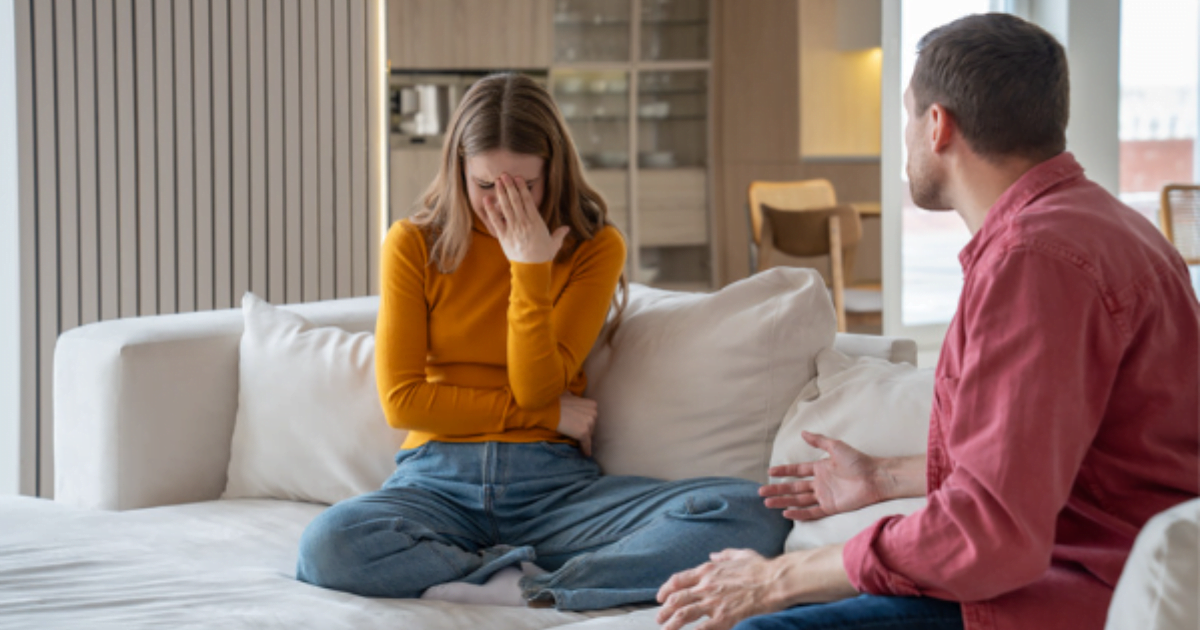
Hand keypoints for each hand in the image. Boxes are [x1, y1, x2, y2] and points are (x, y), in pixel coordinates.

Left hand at [479, 174, 569, 263]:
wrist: (532, 269)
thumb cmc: (543, 256)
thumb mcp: (554, 243)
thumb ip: (560, 234)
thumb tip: (567, 228)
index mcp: (536, 222)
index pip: (528, 201)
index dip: (522, 188)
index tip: (518, 178)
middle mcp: (524, 223)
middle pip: (515, 200)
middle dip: (509, 186)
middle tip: (504, 174)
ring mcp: (513, 229)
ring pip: (506, 207)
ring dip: (501, 193)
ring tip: (497, 182)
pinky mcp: (504, 236)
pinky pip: (496, 221)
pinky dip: (491, 210)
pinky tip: (486, 199)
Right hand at [556, 392, 596, 455]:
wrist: (547, 409)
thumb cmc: (555, 402)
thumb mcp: (569, 395)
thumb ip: (575, 399)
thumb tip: (572, 398)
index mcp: (592, 404)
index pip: (592, 417)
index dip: (585, 421)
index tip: (579, 424)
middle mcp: (594, 413)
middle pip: (592, 427)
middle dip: (585, 429)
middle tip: (574, 430)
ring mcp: (589, 423)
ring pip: (589, 435)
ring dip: (583, 438)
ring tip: (575, 438)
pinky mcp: (583, 433)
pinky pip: (586, 444)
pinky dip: (586, 449)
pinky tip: (586, 454)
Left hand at [657, 545, 857, 629]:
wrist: (775, 580)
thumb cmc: (761, 568)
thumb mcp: (740, 554)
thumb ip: (724, 555)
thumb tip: (714, 555)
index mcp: (708, 570)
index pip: (678, 580)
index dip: (666, 589)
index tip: (660, 597)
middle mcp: (706, 586)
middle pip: (676, 599)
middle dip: (664, 610)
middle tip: (659, 618)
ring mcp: (713, 603)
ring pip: (682, 614)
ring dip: (671, 623)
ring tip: (665, 629)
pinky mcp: (723, 618)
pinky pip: (700, 629)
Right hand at [760, 431, 892, 520]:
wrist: (875, 477)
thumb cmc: (858, 460)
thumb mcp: (836, 446)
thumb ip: (818, 441)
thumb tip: (802, 432)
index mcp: (820, 468)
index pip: (796, 471)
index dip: (783, 471)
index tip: (769, 472)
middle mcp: (820, 483)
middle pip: (794, 487)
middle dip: (777, 489)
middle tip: (761, 491)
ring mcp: (825, 496)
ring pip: (799, 500)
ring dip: (783, 501)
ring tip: (768, 503)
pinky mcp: (831, 507)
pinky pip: (812, 512)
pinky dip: (799, 513)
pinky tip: (786, 513)